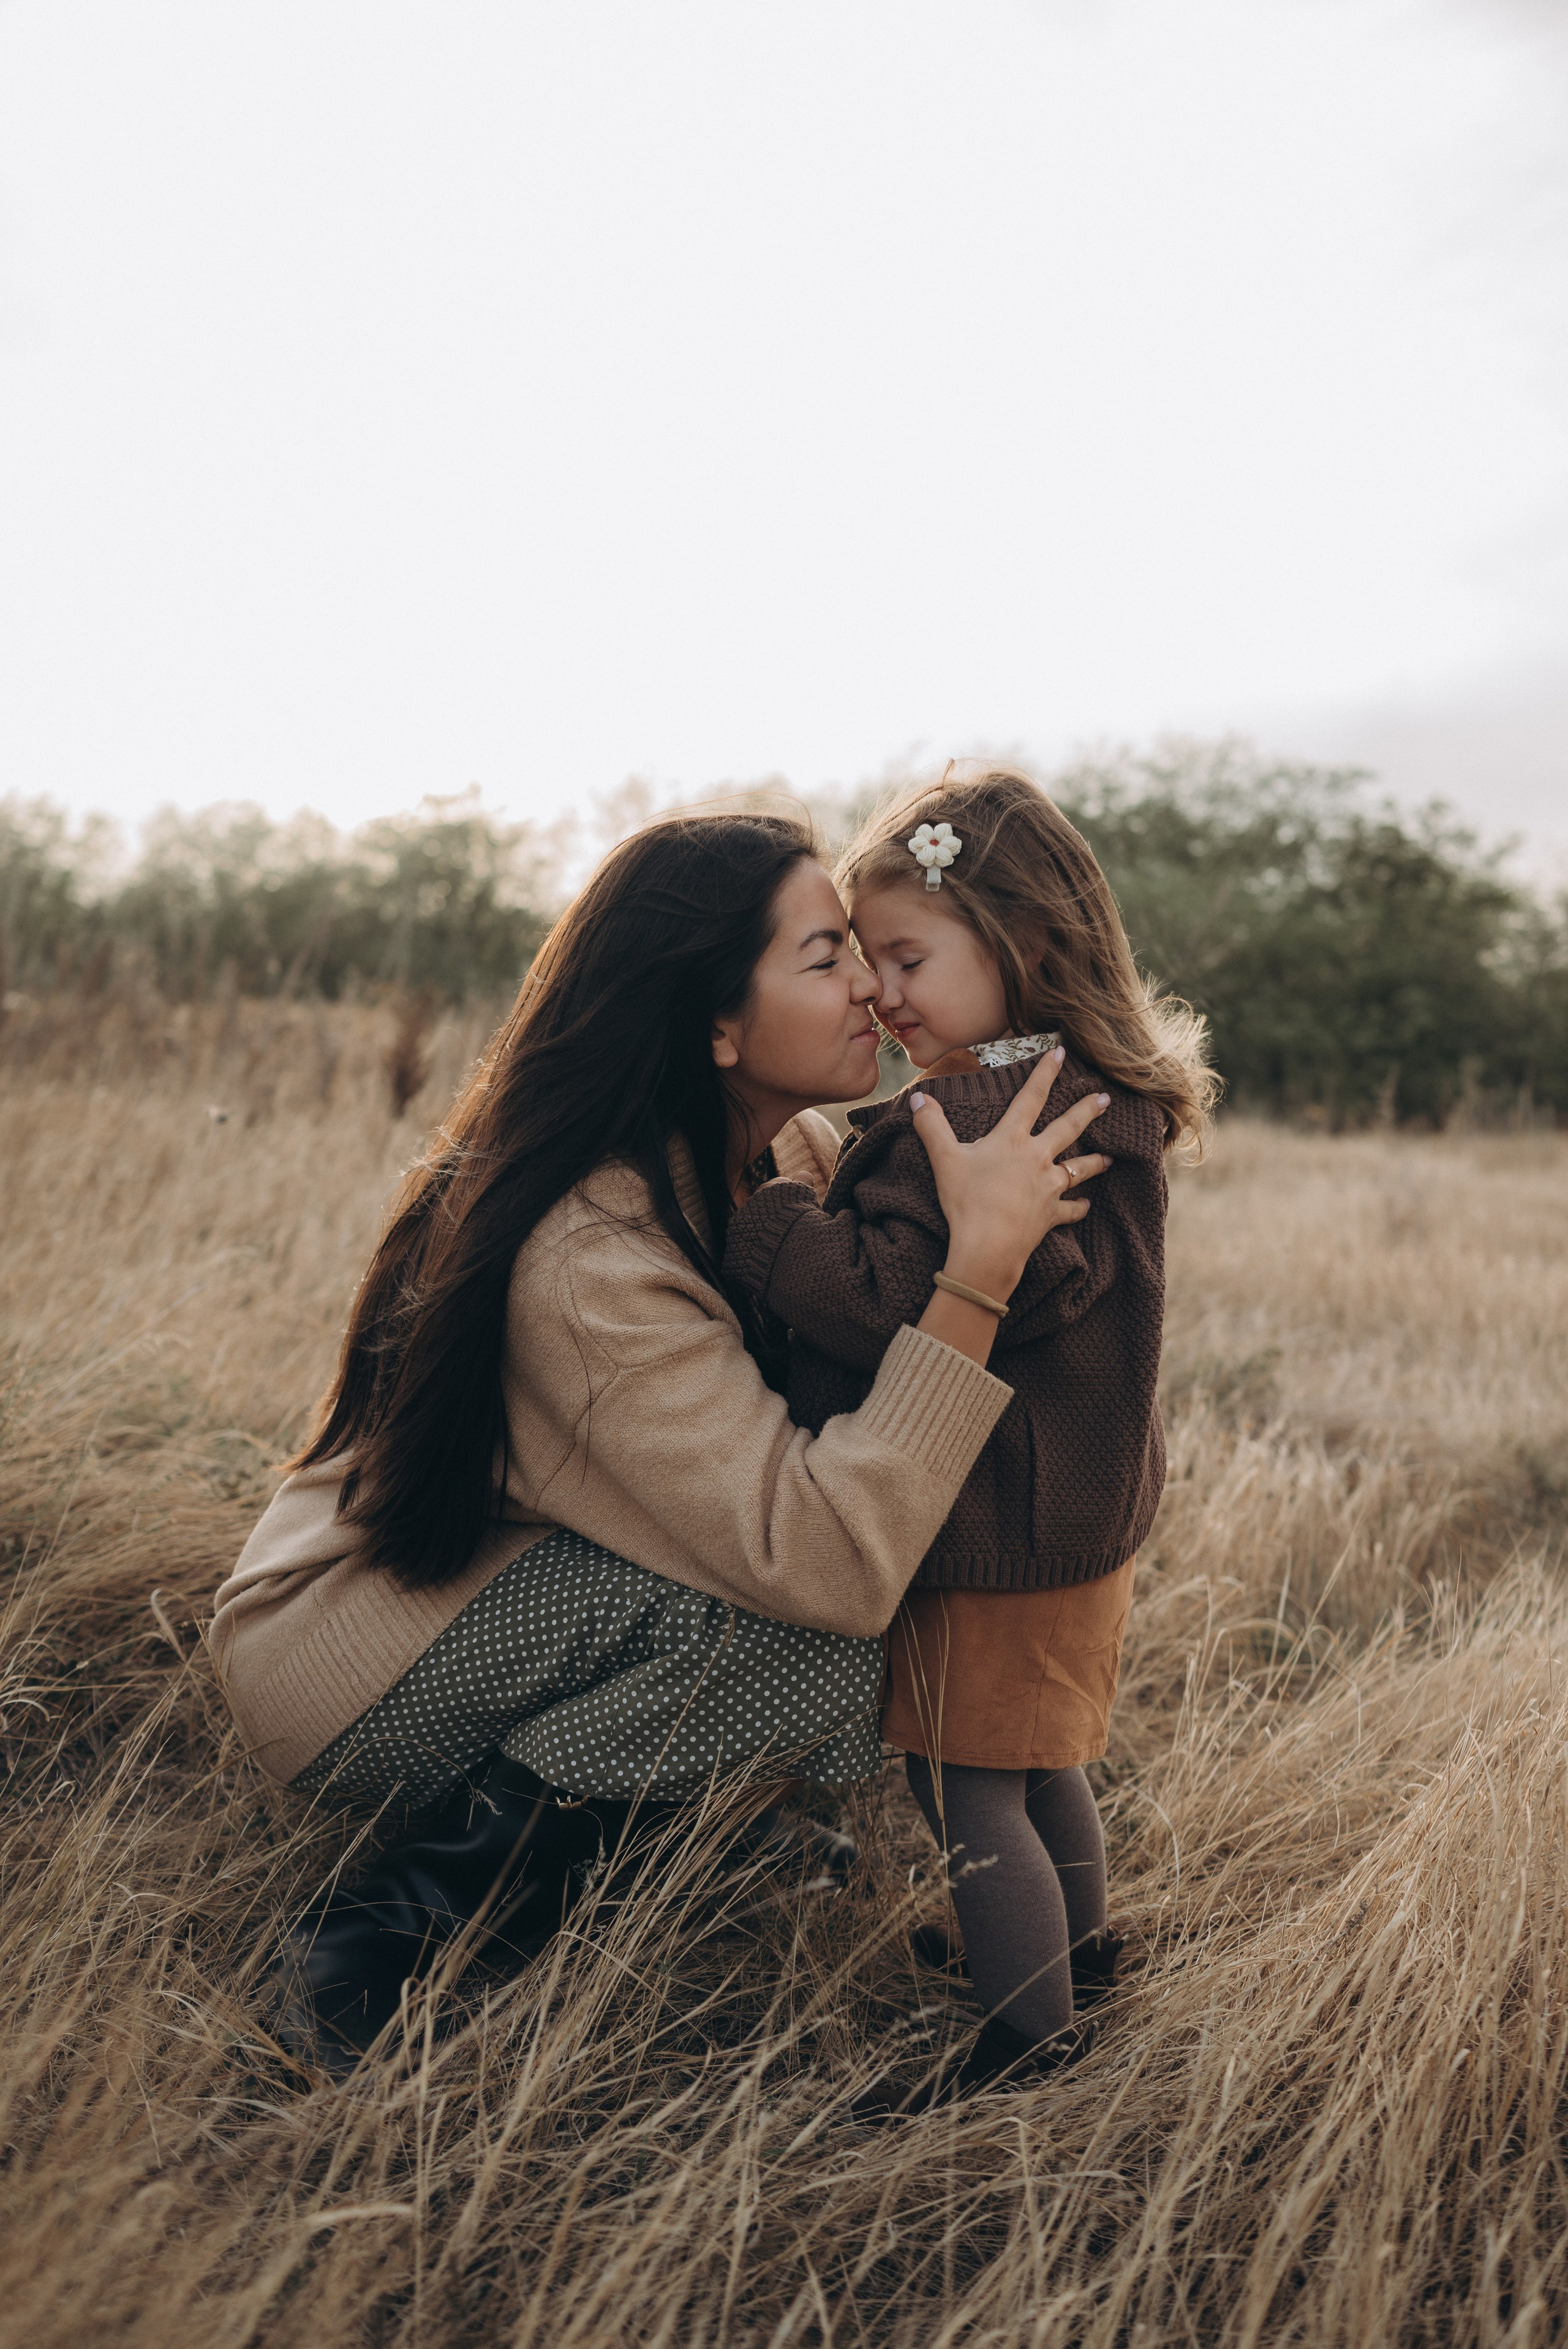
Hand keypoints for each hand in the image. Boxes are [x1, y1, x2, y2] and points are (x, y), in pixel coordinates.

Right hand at [910, 1046, 1111, 1305]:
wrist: (988, 1247)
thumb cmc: (966, 1202)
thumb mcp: (944, 1160)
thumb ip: (932, 1127)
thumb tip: (918, 1099)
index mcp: (1012, 1140)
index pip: (1031, 1098)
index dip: (1045, 1073)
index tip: (1062, 1052)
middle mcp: (1037, 1159)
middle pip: (1068, 1128)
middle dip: (1087, 1111)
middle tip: (1106, 1099)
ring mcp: (1048, 1187)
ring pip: (1078, 1169)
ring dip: (1094, 1163)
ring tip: (1108, 1157)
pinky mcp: (1051, 1215)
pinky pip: (1070, 1210)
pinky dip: (1079, 1208)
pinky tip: (1086, 1206)